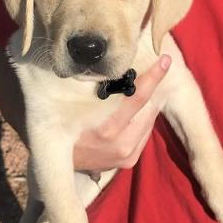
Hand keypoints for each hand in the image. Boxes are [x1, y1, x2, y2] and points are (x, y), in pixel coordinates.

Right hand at [73, 55, 170, 171]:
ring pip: (150, 120)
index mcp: (106, 127)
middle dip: (154, 88)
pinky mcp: (129, 161)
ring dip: (150, 103)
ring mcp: (126, 154)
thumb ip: (99, 90)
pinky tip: (136, 111)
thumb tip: (119, 67)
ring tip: (145, 89)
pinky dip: (144, 119)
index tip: (166, 61)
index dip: (153, 77)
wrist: (56, 160)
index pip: (137, 96)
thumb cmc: (63, 123)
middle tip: (158, 68)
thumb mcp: (75, 105)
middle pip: (149, 107)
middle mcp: (120, 143)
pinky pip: (145, 133)